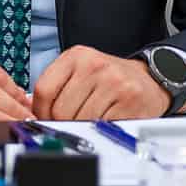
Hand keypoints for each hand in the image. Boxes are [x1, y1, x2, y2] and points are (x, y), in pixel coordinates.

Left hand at [33, 46, 185, 120]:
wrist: (151, 79)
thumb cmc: (111, 80)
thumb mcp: (82, 72)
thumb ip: (59, 88)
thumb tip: (34, 115)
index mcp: (77, 56)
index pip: (44, 89)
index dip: (40, 112)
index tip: (45, 120)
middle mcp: (94, 65)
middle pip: (61, 110)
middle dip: (63, 123)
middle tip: (73, 123)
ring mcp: (113, 82)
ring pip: (81, 120)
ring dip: (83, 127)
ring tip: (93, 119)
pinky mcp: (129, 101)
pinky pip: (102, 126)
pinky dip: (101, 129)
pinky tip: (107, 120)